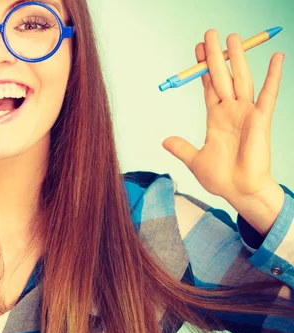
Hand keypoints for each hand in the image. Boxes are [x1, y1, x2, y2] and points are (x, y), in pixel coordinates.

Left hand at [162, 29, 284, 205]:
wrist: (239, 191)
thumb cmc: (221, 178)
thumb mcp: (194, 160)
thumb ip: (181, 147)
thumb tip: (164, 140)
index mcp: (215, 117)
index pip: (208, 86)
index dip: (202, 69)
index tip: (197, 50)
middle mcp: (231, 110)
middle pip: (222, 76)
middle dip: (216, 56)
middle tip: (210, 34)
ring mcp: (246, 113)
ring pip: (241, 78)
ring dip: (238, 58)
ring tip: (233, 37)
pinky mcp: (261, 119)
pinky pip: (268, 94)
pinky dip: (273, 75)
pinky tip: (276, 57)